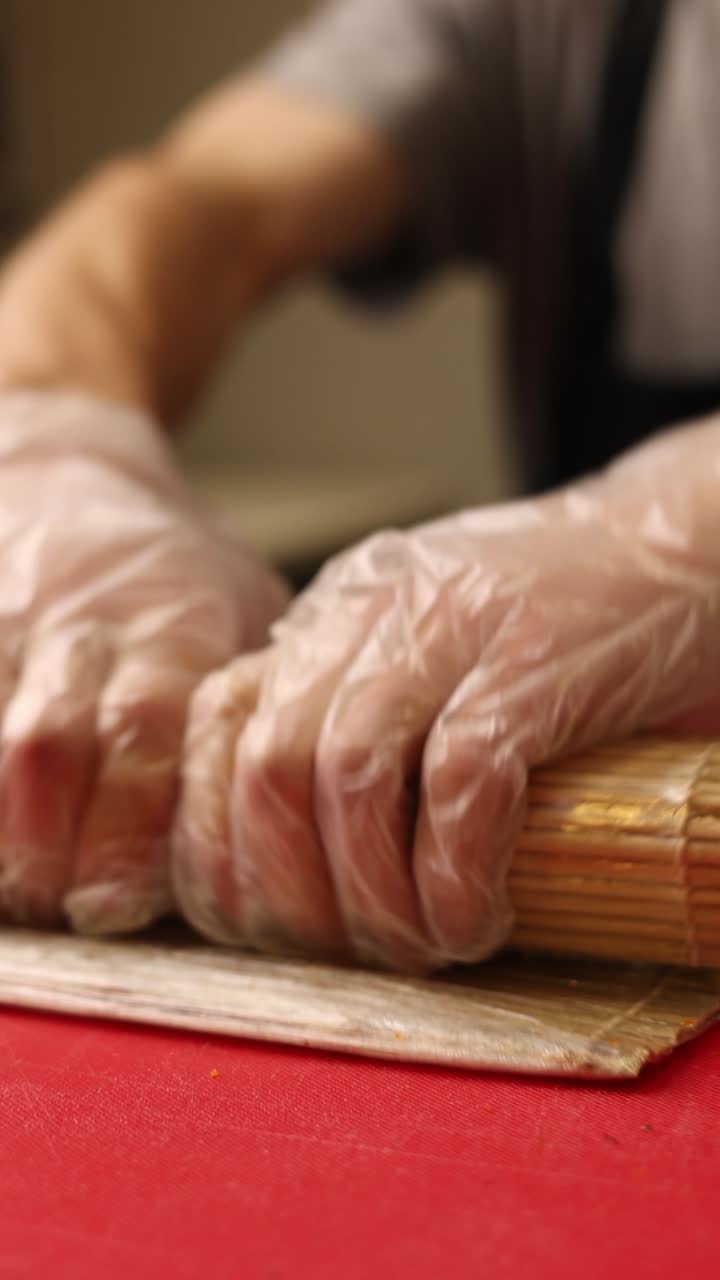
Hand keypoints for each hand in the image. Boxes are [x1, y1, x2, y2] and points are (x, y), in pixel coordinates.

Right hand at [0, 392, 287, 932]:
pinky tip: (0, 838)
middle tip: (63, 908)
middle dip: (45, 852)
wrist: (68, 473)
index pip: (146, 727)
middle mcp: (84, 625)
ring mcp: (7, 626)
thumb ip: (261, 702)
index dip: (126, 825)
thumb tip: (296, 812)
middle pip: (46, 747)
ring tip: (21, 889)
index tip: (117, 906)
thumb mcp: (247, 610)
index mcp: (175, 625)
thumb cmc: (177, 570)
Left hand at [173, 416, 719, 971]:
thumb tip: (296, 837)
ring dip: (374, 897)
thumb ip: (359, 700)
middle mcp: (375, 610)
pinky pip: (460, 786)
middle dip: (290, 893)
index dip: (216, 844)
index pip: (214, 724)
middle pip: (268, 767)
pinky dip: (456, 874)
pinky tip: (479, 917)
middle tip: (348, 952)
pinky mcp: (535, 662)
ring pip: (346, 779)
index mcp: (339, 610)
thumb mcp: (430, 635)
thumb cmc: (560, 611)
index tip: (258, 920)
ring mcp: (453, 629)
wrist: (678, 539)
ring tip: (422, 946)